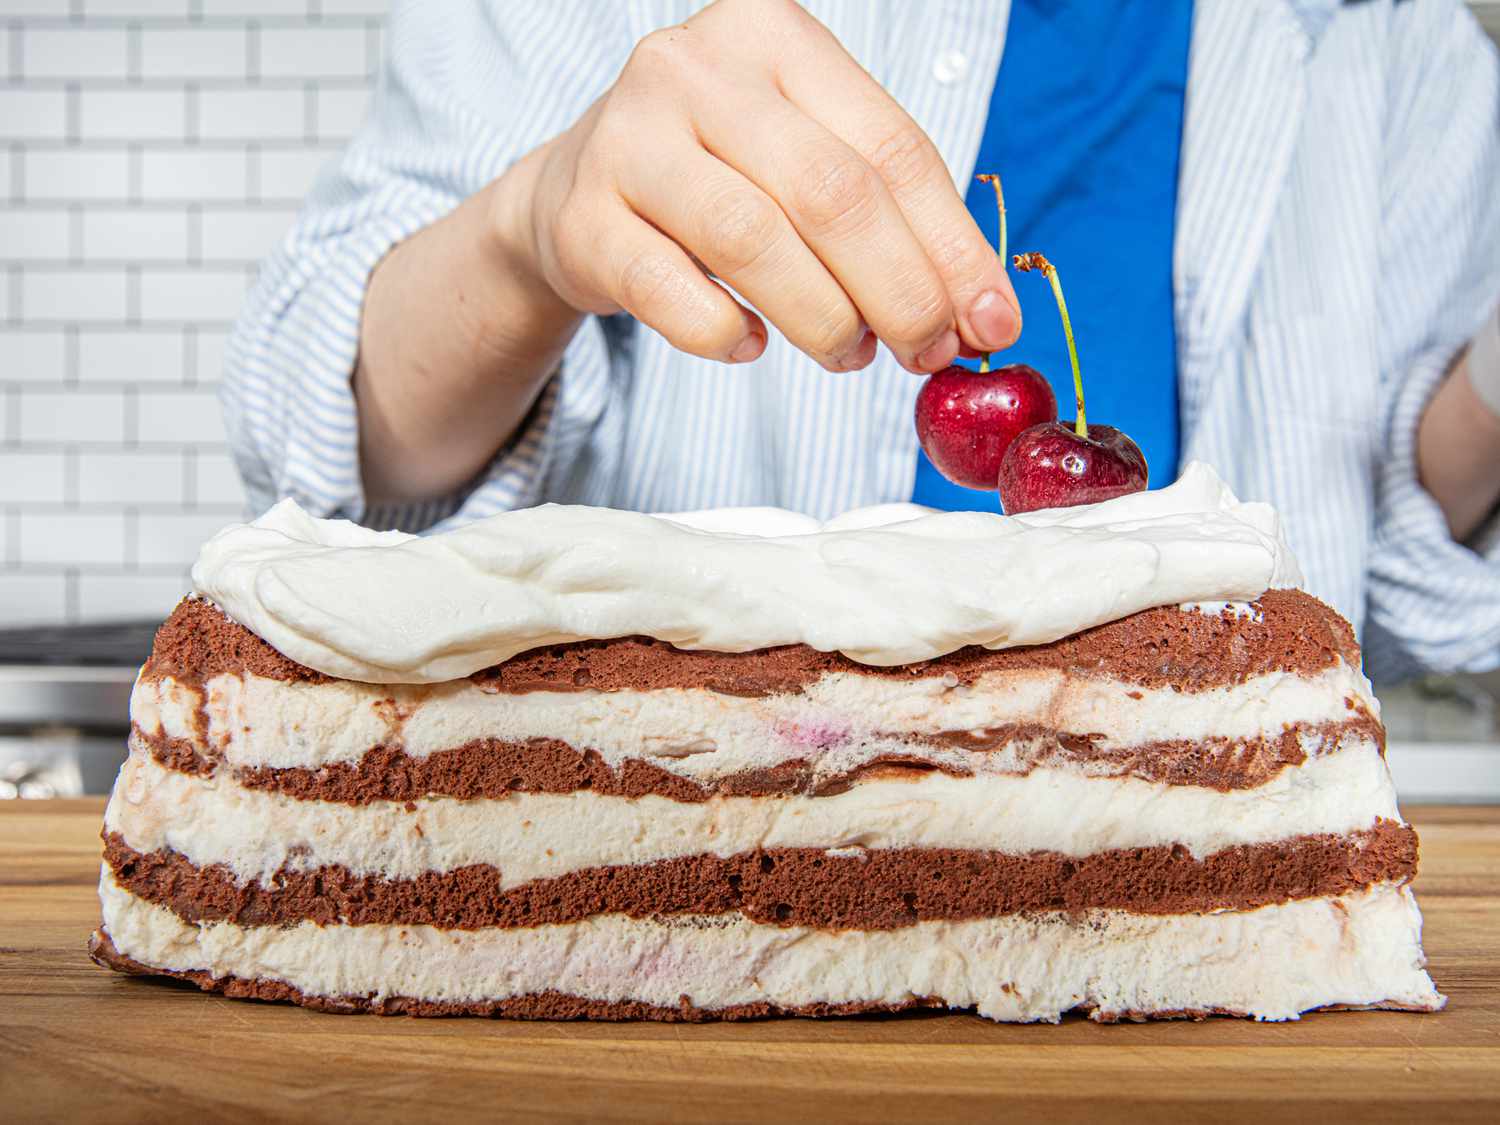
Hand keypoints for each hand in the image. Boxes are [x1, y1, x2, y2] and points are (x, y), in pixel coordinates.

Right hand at [494, 0, 1019, 373]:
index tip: (990, 323)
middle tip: (925, 351)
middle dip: (899, 291)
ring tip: (848, 356)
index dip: (952, 246)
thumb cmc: (720, 176)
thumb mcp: (807, 162)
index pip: (891, 147)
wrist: (576, 192)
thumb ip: (894, 220)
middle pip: (831, 193)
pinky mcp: (582, 219)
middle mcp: (693, 69)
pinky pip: (671, 294)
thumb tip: (984, 317)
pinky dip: (725, 334)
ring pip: (752, 241)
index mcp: (772, 35)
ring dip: (823, 320)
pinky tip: (750, 344)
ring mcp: (627, 139)